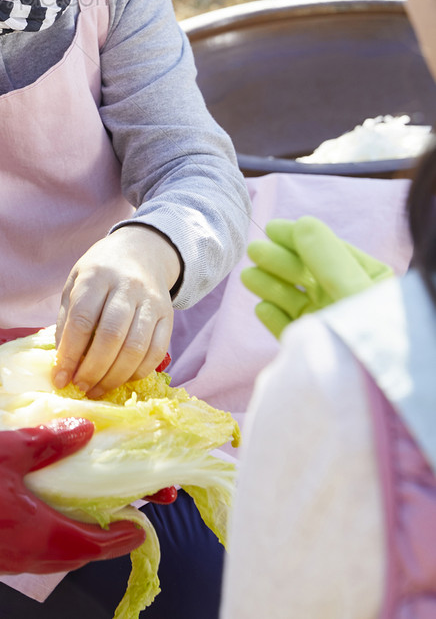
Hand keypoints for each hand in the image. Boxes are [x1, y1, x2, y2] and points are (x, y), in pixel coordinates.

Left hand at [54, 224, 180, 396]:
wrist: (142, 250)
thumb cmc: (100, 272)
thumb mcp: (75, 283)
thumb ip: (67, 319)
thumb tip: (64, 362)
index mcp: (97, 275)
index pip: (82, 319)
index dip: (70, 353)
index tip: (60, 377)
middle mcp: (127, 286)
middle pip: (111, 336)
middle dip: (92, 370)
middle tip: (80, 387)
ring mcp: (151, 300)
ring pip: (136, 348)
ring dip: (114, 377)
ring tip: (97, 389)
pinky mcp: (168, 315)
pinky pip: (156, 351)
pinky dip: (138, 372)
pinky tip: (121, 379)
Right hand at [241, 216, 392, 338]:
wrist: (376, 402)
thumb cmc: (372, 339)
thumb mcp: (353, 292)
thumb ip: (327, 258)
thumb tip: (301, 223)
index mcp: (369, 281)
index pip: (330, 252)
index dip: (300, 238)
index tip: (272, 229)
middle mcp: (349, 301)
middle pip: (309, 275)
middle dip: (281, 262)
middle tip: (255, 252)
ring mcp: (331, 325)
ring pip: (297, 300)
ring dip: (272, 286)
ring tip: (249, 277)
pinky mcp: (316, 349)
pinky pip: (292, 328)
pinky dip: (276, 318)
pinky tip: (262, 308)